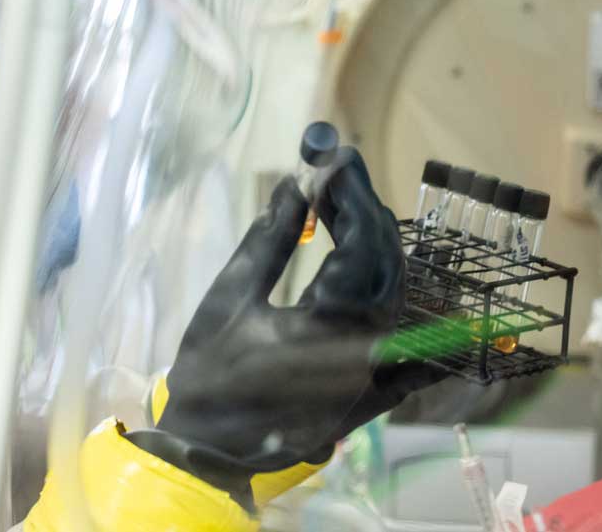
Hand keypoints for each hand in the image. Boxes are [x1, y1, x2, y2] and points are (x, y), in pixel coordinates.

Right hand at [128, 147, 443, 504]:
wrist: (208, 445)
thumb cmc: (210, 371)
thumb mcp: (231, 295)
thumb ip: (270, 238)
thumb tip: (295, 183)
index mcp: (329, 325)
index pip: (363, 243)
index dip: (350, 194)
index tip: (331, 156)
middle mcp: (365, 347)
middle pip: (386, 260)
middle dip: (362, 208)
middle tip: (333, 170)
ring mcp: (372, 369)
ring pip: (391, 287)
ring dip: (369, 239)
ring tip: (335, 201)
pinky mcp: (371, 382)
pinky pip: (392, 321)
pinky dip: (380, 282)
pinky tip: (362, 253)